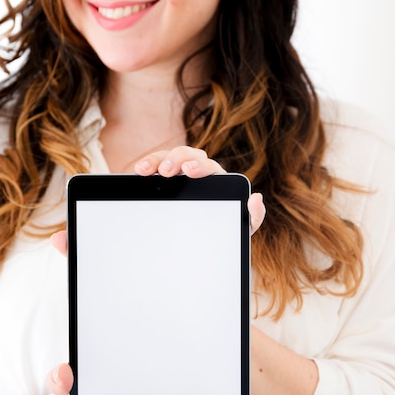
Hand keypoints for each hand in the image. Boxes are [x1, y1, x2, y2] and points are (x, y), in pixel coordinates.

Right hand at [135, 146, 265, 233]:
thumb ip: (253, 216)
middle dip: (175, 159)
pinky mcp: (165, 180)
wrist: (207, 240)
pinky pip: (155, 167)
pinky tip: (138, 172)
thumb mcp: (240, 228)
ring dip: (156, 160)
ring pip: (168, 157)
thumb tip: (256, 198)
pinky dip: (147, 166)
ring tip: (143, 170)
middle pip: (187, 155)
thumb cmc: (223, 229)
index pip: (208, 166)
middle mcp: (199, 171)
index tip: (189, 170)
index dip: (198, 165)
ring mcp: (180, 174)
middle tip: (166, 170)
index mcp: (217, 180)